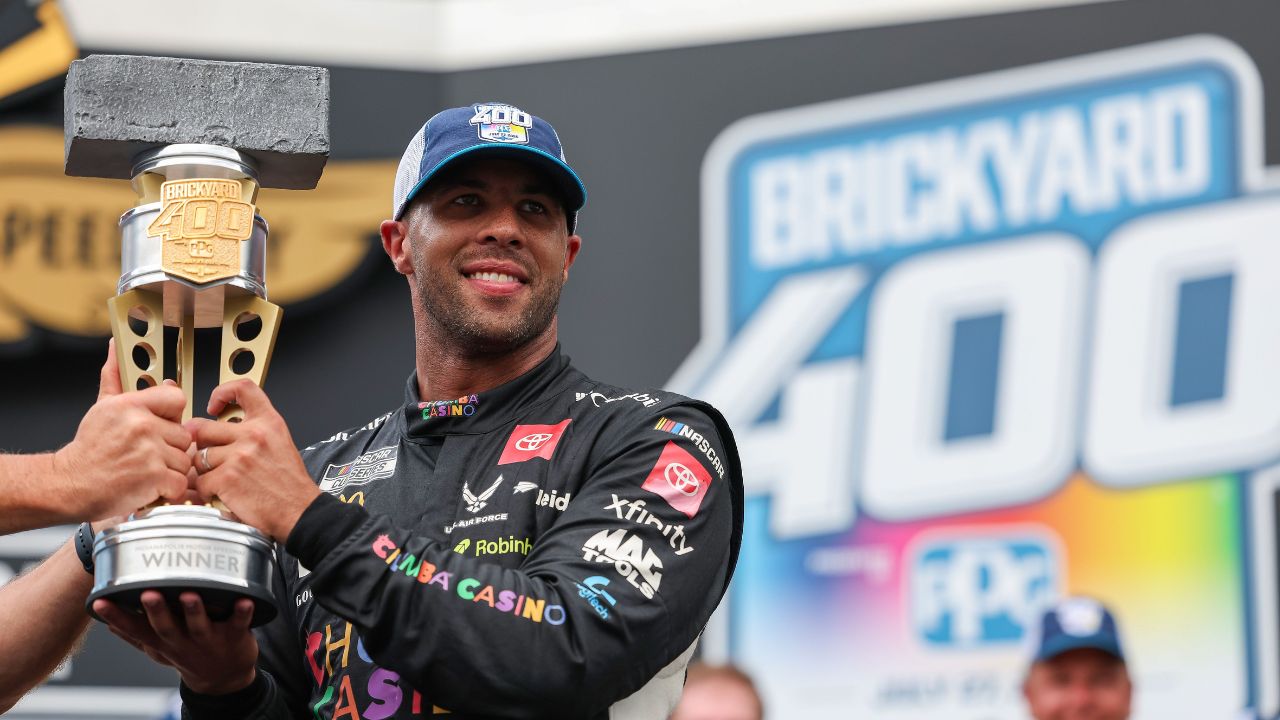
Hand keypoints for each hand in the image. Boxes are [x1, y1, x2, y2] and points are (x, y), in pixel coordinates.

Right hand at [55, 341, 192, 518]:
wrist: (68, 485)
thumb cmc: (89, 449)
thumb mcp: (102, 408)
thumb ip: (115, 377)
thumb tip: (116, 347)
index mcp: (131, 405)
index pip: (178, 399)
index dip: (173, 416)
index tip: (160, 426)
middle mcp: (141, 425)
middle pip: (183, 435)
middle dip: (169, 449)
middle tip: (144, 455)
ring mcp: (149, 452)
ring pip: (184, 460)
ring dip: (169, 471)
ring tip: (143, 472)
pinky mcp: (154, 478)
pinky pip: (180, 483)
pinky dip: (168, 491)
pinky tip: (148, 487)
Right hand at [94, 591, 256, 694]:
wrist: (225, 679)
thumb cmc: (190, 655)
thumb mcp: (159, 650)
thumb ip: (136, 636)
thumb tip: (109, 624)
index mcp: (163, 643)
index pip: (135, 631)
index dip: (117, 618)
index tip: (100, 603)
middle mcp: (183, 643)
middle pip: (166, 628)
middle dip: (155, 612)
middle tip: (147, 594)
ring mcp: (209, 641)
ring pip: (200, 625)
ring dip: (194, 611)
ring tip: (190, 594)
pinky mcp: (235, 637)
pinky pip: (239, 624)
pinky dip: (242, 613)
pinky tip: (245, 600)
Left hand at [188, 380, 318, 540]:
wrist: (300, 511)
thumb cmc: (290, 484)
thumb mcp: (280, 443)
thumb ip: (253, 432)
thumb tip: (219, 428)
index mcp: (268, 422)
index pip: (243, 389)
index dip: (221, 392)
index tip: (214, 405)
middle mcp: (254, 435)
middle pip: (202, 427)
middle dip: (200, 444)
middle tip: (208, 457)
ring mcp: (239, 456)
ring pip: (199, 457)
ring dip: (204, 471)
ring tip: (220, 480)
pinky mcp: (227, 478)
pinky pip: (201, 482)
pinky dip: (207, 493)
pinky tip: (223, 495)